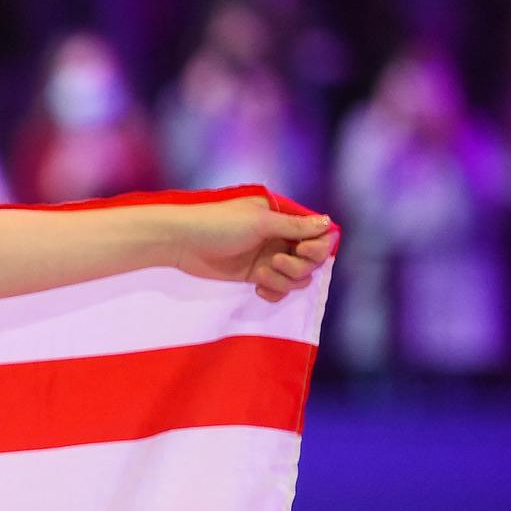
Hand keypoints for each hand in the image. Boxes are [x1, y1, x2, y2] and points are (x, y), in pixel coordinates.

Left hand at [170, 193, 337, 302]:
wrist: (182, 242)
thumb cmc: (219, 224)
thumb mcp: (260, 223)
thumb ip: (295, 227)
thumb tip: (329, 223)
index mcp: (284, 218)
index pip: (320, 235)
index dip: (318, 247)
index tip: (302, 250)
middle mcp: (280, 238)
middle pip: (312, 260)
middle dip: (299, 265)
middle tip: (276, 261)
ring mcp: (269, 258)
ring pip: (297, 277)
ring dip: (284, 280)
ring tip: (260, 274)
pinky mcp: (255, 275)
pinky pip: (279, 289)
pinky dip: (274, 291)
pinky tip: (257, 287)